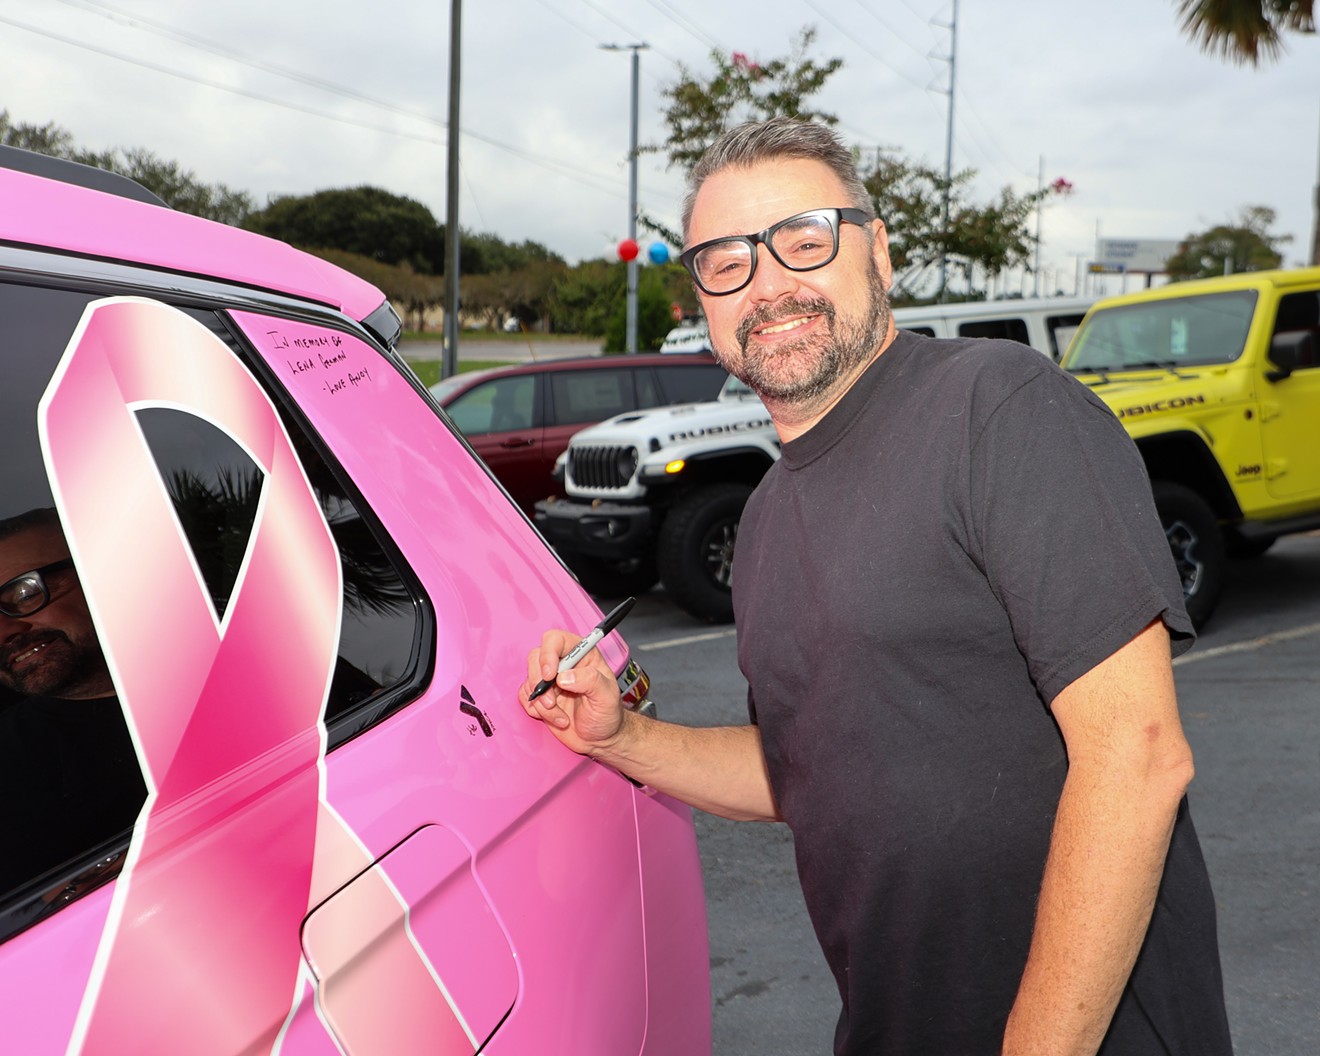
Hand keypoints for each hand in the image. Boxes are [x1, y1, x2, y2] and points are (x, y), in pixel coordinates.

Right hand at [519, 630, 625, 755]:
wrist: (599, 739)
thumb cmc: (607, 715)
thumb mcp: (607, 697)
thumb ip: (590, 681)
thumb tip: (564, 677)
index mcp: (582, 654)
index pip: (556, 639)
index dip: (548, 654)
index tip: (550, 675)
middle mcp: (563, 663)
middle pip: (536, 657)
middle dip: (539, 682)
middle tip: (552, 702)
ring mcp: (550, 680)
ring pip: (529, 680)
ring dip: (541, 702)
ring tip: (562, 717)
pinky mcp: (540, 696)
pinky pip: (525, 696)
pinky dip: (536, 710)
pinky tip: (557, 719)